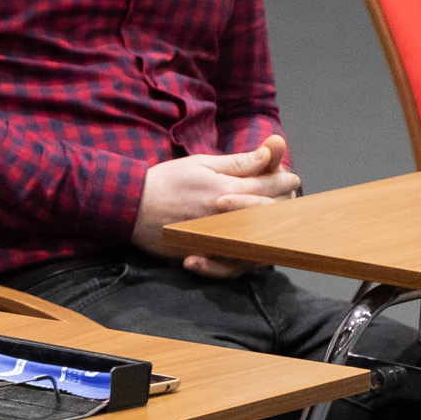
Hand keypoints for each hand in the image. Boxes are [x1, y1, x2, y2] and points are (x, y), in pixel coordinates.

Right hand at [132, 134, 298, 278]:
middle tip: (290, 199)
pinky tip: (247, 254)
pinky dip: (240, 262)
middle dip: (285, 204)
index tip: (290, 178)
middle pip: (271, 214)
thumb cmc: (165, 181)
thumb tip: (269, 153)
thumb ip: (238, 162)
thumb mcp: (201, 164)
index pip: (270, 186)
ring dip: (271, 234)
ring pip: (259, 242)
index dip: (285, 180)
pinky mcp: (205, 254)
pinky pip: (231, 266)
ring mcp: (218, 238)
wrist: (130, 205)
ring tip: (276, 226)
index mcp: (228, 189)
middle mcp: (228, 216)